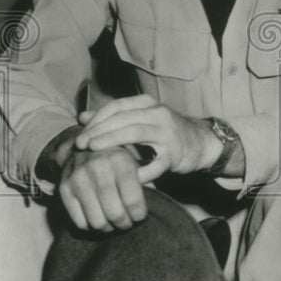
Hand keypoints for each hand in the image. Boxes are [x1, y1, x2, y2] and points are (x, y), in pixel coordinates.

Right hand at [58, 145, 146, 231]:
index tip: (140, 217)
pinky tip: (99, 218)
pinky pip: (80, 222)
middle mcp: (98, 168)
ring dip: (109, 228)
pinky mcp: (64, 189)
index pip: (132, 200)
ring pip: (97, 222)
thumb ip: (146, 181)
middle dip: (125, 224)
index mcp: (120, 160)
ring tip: (114, 223)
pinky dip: (91, 227)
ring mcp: (78, 178)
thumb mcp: (135, 162)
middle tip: (128, 223)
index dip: (139, 215)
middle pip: (115, 214)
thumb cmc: (117, 160)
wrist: (85, 146)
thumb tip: (151, 206)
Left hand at [74, 95, 220, 184]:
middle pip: (123, 118)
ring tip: (94, 151)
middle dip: (99, 130)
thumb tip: (82, 117)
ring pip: (136, 133)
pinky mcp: (174, 155)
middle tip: (80, 143)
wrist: (200, 143)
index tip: (81, 133)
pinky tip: (121, 176)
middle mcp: (158, 114)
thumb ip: (112, 118)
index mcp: (148, 104)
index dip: (97, 119)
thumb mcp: (140, 119)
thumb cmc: (164, 131)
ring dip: (112, 141)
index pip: (117, 106)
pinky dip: (137, 170)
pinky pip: (153, 163)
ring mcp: (167, 133)